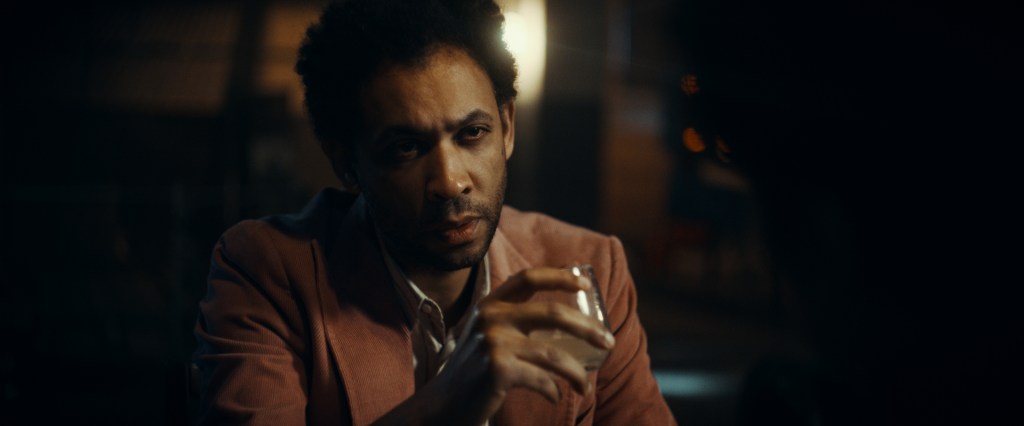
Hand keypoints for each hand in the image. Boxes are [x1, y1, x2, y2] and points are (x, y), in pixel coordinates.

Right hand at [426, 267, 616, 424]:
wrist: (442, 405)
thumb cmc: (474, 371)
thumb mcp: (487, 335)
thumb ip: (513, 321)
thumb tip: (568, 320)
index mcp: (490, 304)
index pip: (528, 278)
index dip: (559, 276)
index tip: (585, 283)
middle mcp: (490, 318)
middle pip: (552, 313)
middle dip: (588, 328)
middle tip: (608, 343)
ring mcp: (493, 343)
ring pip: (553, 353)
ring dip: (577, 373)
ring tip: (585, 386)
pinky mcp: (498, 370)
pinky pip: (543, 380)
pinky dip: (554, 390)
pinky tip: (555, 396)